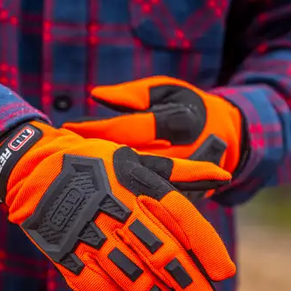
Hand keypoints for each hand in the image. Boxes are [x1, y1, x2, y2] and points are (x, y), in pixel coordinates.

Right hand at [0, 121, 236, 290]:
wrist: (31, 165)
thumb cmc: (92, 163)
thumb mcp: (134, 157)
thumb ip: (179, 171)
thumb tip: (223, 175)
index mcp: (135, 182)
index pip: (180, 215)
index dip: (205, 245)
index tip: (224, 273)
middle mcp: (114, 207)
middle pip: (157, 250)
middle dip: (186, 281)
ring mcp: (87, 231)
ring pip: (128, 272)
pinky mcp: (63, 249)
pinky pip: (90, 282)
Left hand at [62, 77, 248, 195]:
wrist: (228, 136)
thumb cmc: (187, 106)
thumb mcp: (165, 90)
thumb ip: (132, 95)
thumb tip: (96, 95)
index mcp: (177, 121)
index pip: (128, 127)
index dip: (95, 128)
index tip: (67, 126)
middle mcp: (180, 152)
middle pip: (127, 159)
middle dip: (93, 157)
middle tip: (62, 156)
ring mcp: (184, 178)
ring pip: (136, 183)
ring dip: (103, 181)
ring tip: (72, 179)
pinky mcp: (182, 199)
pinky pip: (148, 201)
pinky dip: (124, 198)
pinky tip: (97, 198)